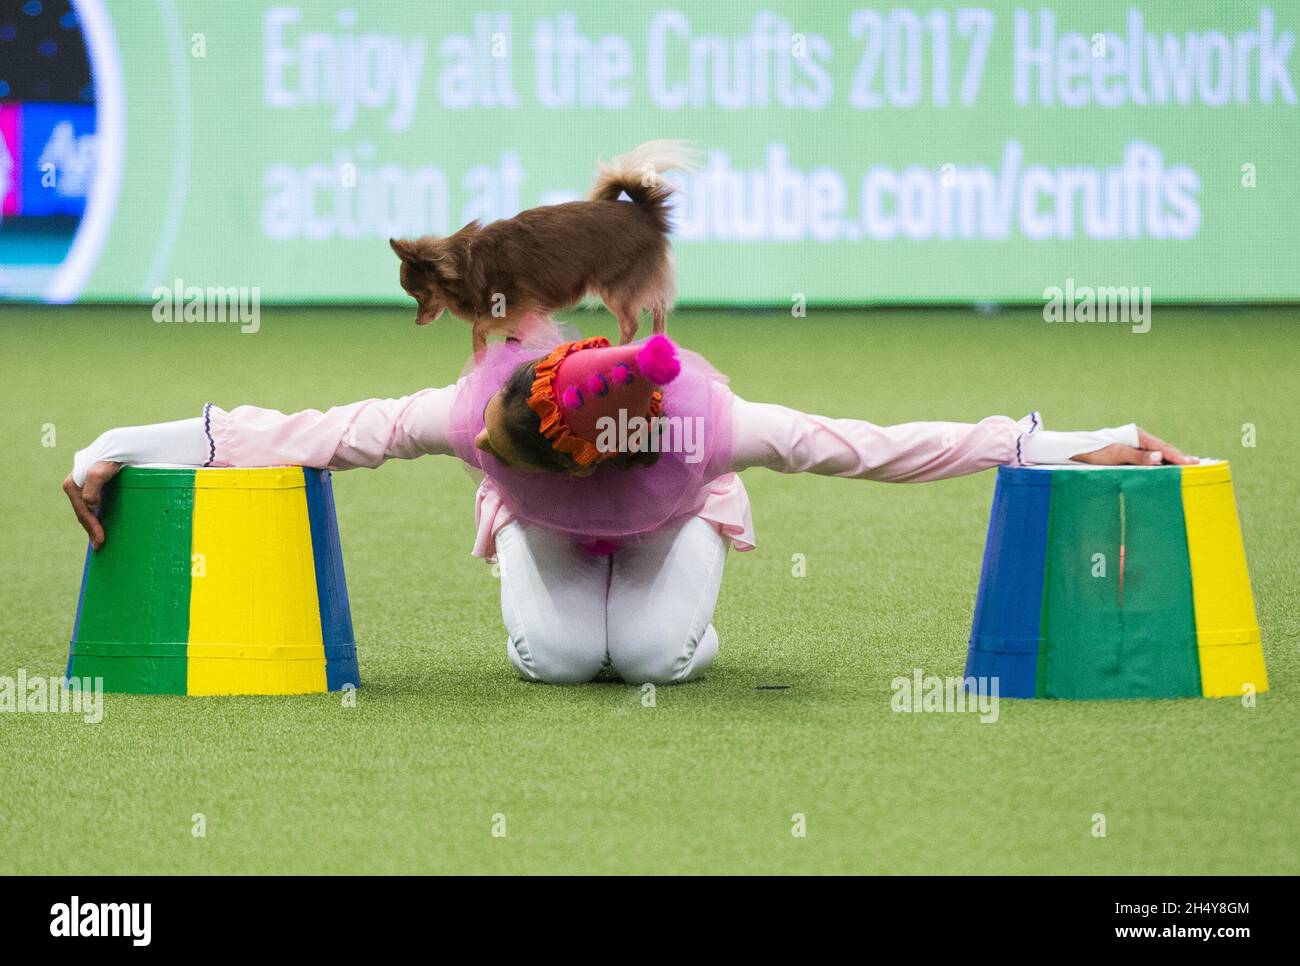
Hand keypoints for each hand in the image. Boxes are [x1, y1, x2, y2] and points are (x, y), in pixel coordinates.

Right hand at [63, 461, 122, 549]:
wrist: (125, 442)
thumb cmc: (114, 454)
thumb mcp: (103, 467)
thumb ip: (95, 481)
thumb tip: (89, 502)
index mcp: (73, 481)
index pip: (82, 509)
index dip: (90, 525)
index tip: (101, 540)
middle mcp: (76, 482)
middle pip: (82, 510)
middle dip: (91, 527)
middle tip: (100, 545)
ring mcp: (85, 482)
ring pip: (86, 507)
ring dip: (92, 522)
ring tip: (99, 539)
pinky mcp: (96, 482)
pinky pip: (92, 502)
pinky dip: (95, 514)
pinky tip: (100, 523)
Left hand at [1071, 427, 1193, 466]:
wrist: (1077, 452)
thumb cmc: (1095, 453)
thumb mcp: (1116, 455)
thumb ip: (1137, 456)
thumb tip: (1159, 456)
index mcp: (1139, 437)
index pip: (1164, 448)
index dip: (1179, 457)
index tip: (1194, 464)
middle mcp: (1140, 441)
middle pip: (1165, 451)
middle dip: (1181, 459)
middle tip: (1200, 467)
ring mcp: (1137, 448)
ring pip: (1160, 457)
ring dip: (1173, 464)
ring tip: (1190, 471)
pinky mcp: (1132, 456)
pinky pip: (1151, 462)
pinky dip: (1162, 467)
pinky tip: (1170, 473)